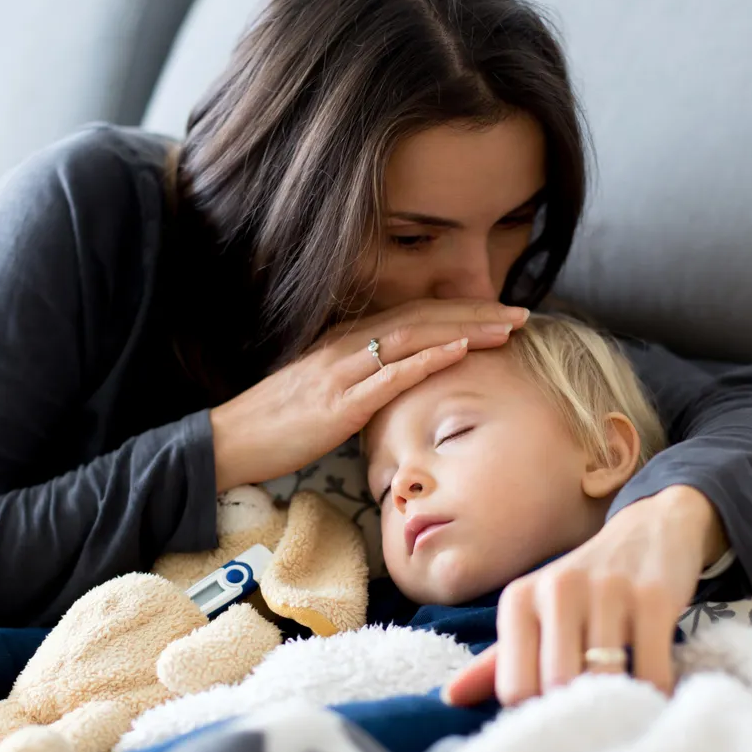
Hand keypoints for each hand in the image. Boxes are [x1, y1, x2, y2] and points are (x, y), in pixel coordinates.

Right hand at [210, 299, 528, 488]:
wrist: (230, 441)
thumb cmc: (275, 425)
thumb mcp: (322, 394)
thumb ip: (358, 383)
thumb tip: (395, 387)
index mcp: (344, 341)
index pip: (412, 316)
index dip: (458, 310)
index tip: (498, 311)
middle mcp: (346, 345)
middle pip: (422, 317)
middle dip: (475, 312)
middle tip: (521, 312)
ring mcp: (342, 371)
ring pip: (414, 338)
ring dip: (464, 329)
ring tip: (506, 327)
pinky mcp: (339, 402)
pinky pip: (390, 375)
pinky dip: (429, 360)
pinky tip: (460, 351)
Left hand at [444, 486, 726, 704]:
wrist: (650, 531)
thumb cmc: (583, 586)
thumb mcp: (536, 613)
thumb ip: (497, 660)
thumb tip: (449, 699)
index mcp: (519, 599)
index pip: (514, 687)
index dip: (537, 712)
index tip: (556, 713)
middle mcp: (557, 589)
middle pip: (557, 686)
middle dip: (578, 711)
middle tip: (594, 716)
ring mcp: (607, 590)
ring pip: (604, 680)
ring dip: (618, 703)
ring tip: (623, 703)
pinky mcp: (654, 597)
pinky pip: (652, 671)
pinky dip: (655, 692)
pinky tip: (654, 689)